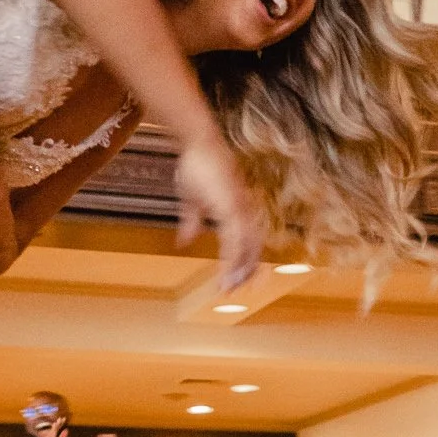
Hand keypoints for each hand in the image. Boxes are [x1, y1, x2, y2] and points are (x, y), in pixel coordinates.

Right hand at [174, 135, 264, 289]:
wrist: (198, 143)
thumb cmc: (197, 167)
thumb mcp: (192, 201)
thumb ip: (192, 222)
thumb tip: (185, 241)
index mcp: (238, 212)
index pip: (247, 243)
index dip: (243, 264)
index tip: (237, 283)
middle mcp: (245, 213)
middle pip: (252, 249)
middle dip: (246, 273)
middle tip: (238, 293)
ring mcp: (241, 210)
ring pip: (246, 248)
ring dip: (239, 271)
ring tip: (230, 288)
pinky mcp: (232, 208)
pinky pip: (235, 240)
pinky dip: (232, 259)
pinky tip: (227, 272)